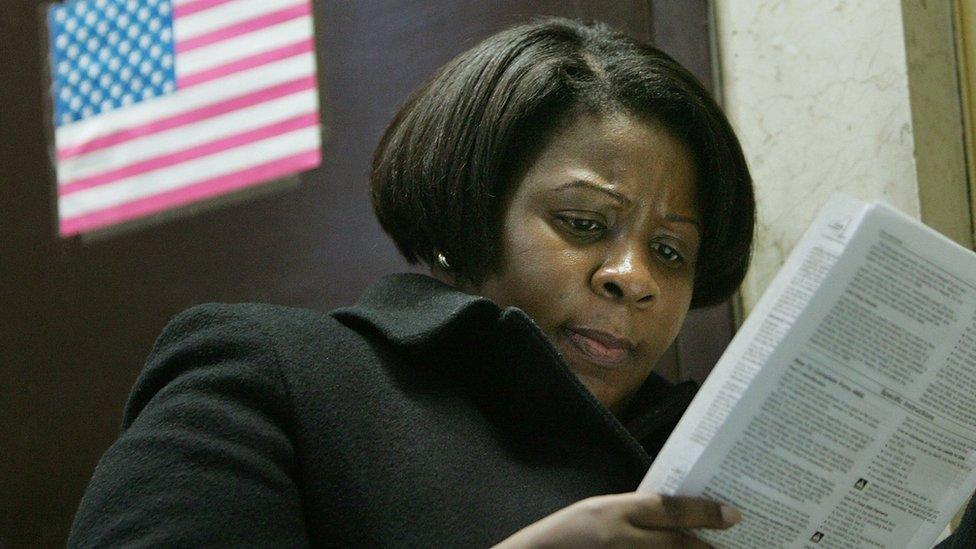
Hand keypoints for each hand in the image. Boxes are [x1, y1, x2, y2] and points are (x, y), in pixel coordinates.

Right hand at [493, 492, 739, 547]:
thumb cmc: (565, 535)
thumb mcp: (597, 511)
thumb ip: (632, 511)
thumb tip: (674, 516)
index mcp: (614, 512)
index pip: (669, 508)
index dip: (705, 512)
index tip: (734, 515)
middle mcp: (620, 540)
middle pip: (678, 545)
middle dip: (710, 548)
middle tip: (735, 544)